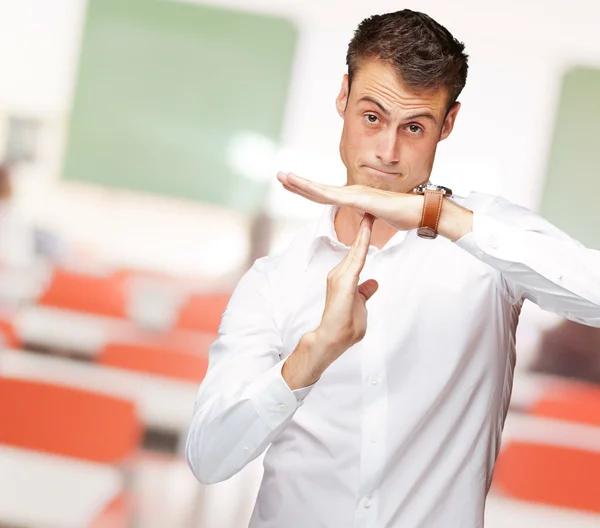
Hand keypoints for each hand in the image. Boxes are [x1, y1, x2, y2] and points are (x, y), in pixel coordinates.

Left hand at [276, 171, 473, 241]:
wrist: (418, 212)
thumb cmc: (401, 214)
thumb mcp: (376, 217)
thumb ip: (367, 216)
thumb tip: (364, 219)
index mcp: (353, 197)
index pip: (325, 194)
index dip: (307, 189)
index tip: (291, 184)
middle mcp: (351, 192)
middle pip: (319, 189)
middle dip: (298, 183)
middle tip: (279, 175)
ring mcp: (355, 194)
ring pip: (323, 190)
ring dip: (302, 184)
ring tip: (284, 177)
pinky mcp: (361, 199)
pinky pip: (335, 196)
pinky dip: (319, 192)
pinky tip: (306, 188)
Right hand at [314, 212, 378, 363]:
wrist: (331, 340)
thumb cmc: (345, 328)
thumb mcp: (360, 306)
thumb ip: (364, 293)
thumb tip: (372, 283)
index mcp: (345, 278)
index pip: (358, 254)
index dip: (364, 237)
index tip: (371, 221)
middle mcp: (340, 274)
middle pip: (356, 247)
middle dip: (364, 227)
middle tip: (372, 205)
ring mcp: (339, 276)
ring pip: (356, 249)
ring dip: (363, 230)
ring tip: (371, 211)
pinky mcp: (343, 281)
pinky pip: (357, 258)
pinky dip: (362, 242)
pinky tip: (367, 228)